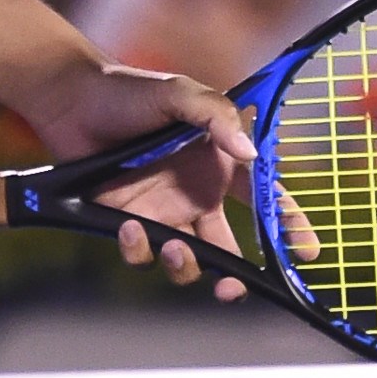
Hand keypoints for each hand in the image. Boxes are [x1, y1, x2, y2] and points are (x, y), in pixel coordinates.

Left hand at [27, 63, 314, 300]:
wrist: (70, 99)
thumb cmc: (129, 90)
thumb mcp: (180, 93)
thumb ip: (218, 117)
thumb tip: (250, 154)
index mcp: (218, 164)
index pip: (264, 198)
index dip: (288, 225)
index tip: (306, 251)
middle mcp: (195, 194)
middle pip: (228, 249)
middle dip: (236, 278)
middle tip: (233, 288)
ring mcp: (161, 212)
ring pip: (187, 261)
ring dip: (187, 266)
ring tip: (175, 248)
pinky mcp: (126, 223)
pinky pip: (141, 253)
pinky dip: (140, 249)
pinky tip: (130, 227)